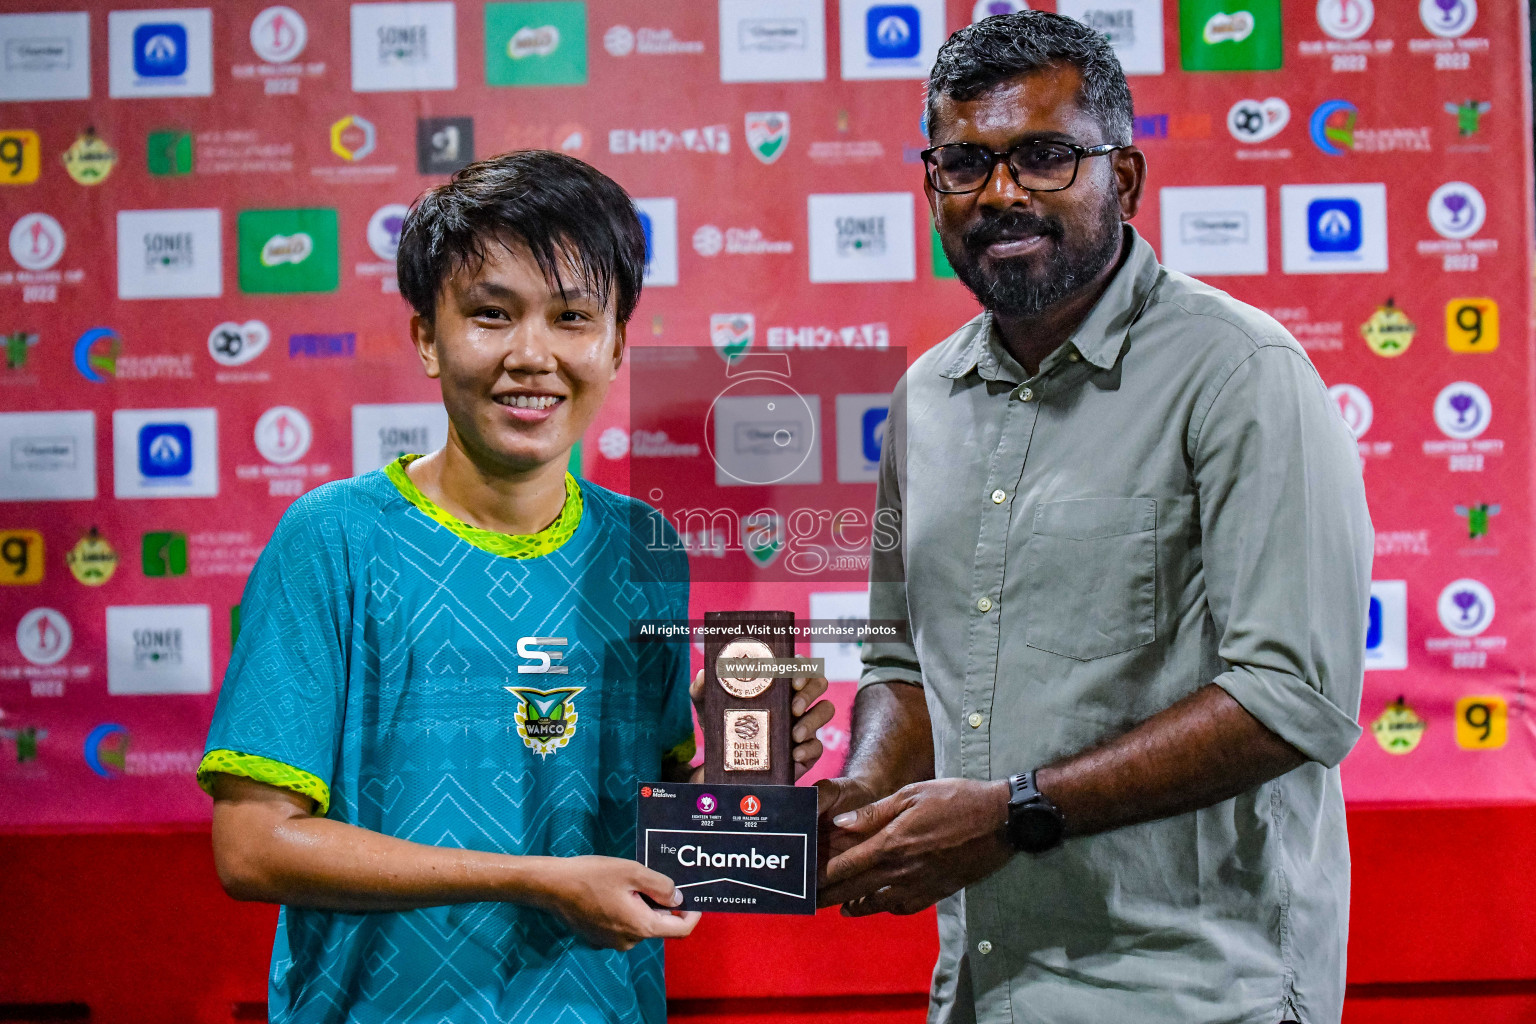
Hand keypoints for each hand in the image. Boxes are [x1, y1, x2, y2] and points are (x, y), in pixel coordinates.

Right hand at [534, 856, 700, 950]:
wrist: (552, 886)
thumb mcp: (633, 872)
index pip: (680, 929)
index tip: (695, 898)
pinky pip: (622, 924)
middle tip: (654, 877)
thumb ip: (661, 887)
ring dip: (642, 904)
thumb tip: (677, 899)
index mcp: (642, 927)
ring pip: (639, 922)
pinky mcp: (598, 937)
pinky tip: (612, 890)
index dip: (692, 914)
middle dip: (662, 903)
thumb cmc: (593, 875)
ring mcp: (611, 942)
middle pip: (659, 924)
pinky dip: (626, 908)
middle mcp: (629, 941)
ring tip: (629, 880)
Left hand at [687, 670, 835, 779]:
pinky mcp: (807, 750)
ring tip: (794, 734)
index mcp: (777, 683)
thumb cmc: (723, 727)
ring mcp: (805, 724)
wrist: (726, 766)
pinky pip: (818, 746)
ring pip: (826, 710)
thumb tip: (705, 674)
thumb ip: (702, 689)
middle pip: (818, 682)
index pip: (798, 665)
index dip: (801, 667)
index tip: (791, 678)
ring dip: (813, 720)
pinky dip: (809, 749)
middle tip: (793, 708)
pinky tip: (794, 754)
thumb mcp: (709, 708)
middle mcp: (795, 699)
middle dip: (809, 692)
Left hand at [818, 778, 1013, 915]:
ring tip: (839, 907)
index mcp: (891, 844)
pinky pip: (902, 908)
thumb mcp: (911, 795)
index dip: (822, 874)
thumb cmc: (955, 799)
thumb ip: (873, 813)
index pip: (846, 866)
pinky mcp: (936, 892)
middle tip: (810, 901)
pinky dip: (885, 908)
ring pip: (876, 904)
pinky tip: (878, 903)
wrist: (999, 820)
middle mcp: (901, 870)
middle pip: (854, 890)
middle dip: (828, 896)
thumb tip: (840, 825)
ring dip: (854, 906)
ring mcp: (919, 885)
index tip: (805, 879)